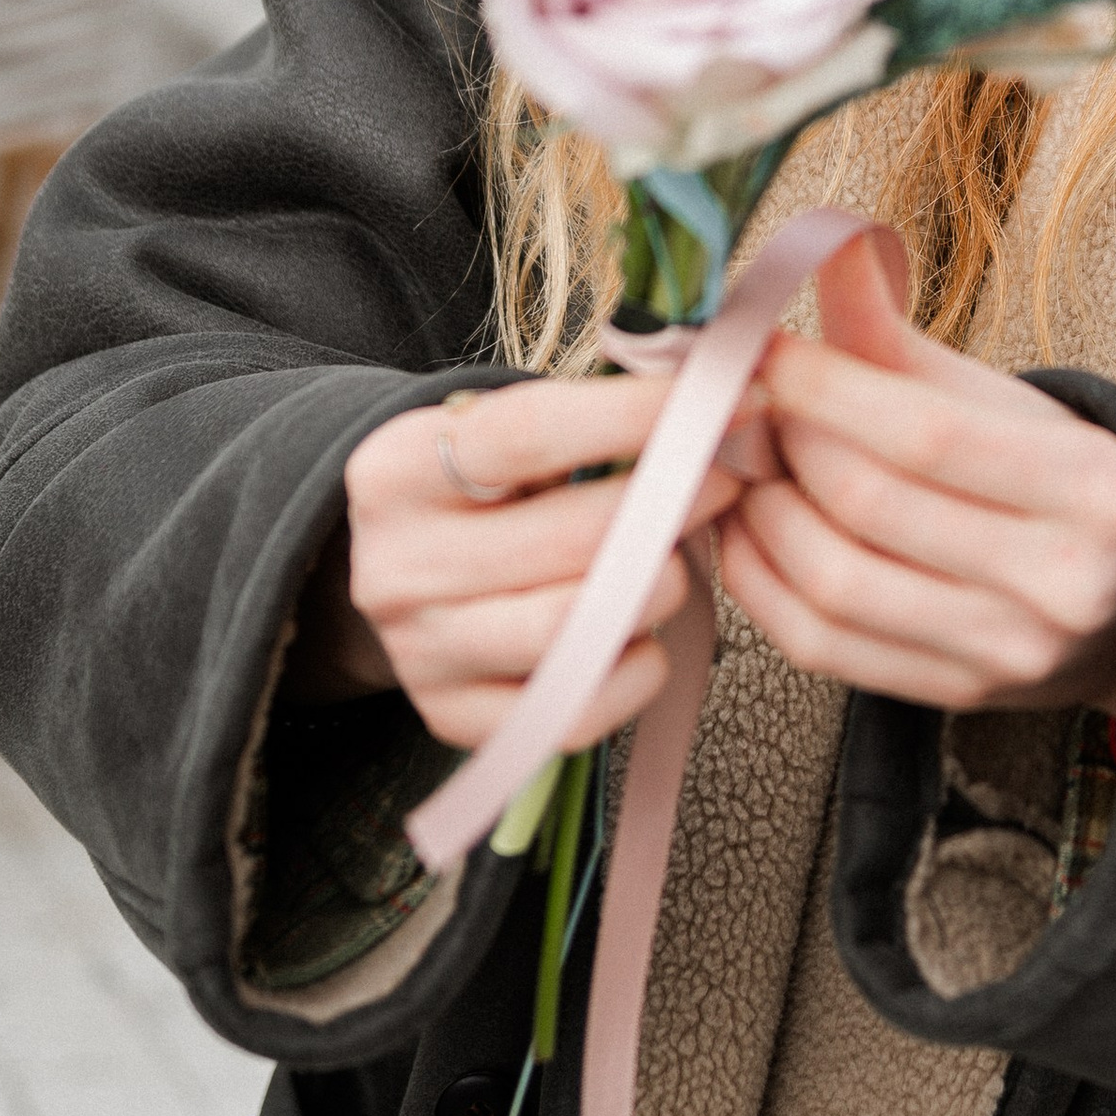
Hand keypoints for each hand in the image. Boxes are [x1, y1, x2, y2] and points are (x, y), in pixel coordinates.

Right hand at [307, 367, 753, 752]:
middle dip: (671, 508)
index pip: (532, 433)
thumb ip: (583, 415)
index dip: (637, 416)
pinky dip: (635, 669)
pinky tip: (639, 632)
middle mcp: (396, 567)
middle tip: (720, 484)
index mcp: (399, 470)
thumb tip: (708, 396)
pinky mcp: (453, 718)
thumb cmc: (475, 489)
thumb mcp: (493, 430)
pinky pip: (577, 712)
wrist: (395, 572)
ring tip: (670, 562)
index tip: (720, 401)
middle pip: (572, 539)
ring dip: (657, 590)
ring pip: (578, 628)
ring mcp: (421, 653)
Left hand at [715, 233, 1115, 718]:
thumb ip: (899, 336)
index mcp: (1089, 486)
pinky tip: (748, 530)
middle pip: (872, 506)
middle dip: (783, 443)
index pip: (930, 432)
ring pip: (834, 584)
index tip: (763, 347)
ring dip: (759, 512)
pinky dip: (760, 583)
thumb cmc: (1059, 485)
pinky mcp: (953, 696)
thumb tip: (824, 247)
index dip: (827, 386)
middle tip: (741, 402)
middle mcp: (1059, 579)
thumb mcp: (1002, 400)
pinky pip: (821, 647)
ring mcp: (1006, 650)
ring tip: (742, 463)